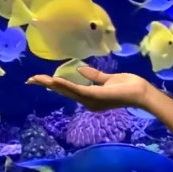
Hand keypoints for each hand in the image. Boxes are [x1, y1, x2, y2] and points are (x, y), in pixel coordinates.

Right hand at [26, 66, 154, 112]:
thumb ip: (94, 76)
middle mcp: (88, 101)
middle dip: (47, 84)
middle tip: (30, 79)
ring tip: (38, 79)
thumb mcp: (108, 79)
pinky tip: (55, 80)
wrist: (141, 92)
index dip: (54, 84)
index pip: (68, 89)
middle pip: (63, 91)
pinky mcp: (95, 96)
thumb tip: (80, 70)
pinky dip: (66, 85)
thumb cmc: (129, 86)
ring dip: (52, 84)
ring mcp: (91, 100)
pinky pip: (78, 90)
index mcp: (89, 97)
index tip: (39, 79)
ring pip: (67, 91)